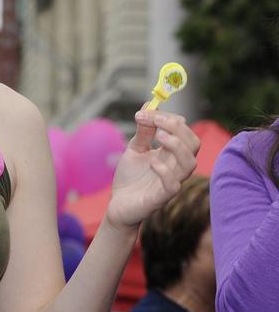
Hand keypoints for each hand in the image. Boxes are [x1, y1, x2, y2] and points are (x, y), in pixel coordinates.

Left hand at [105, 110, 199, 229]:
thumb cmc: (130, 178)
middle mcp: (175, 167)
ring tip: (159, 136)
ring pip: (190, 164)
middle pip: (193, 144)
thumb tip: (148, 106)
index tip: (146, 112)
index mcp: (171, 154)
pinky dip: (165, 171)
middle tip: (155, 121)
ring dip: (177, 146)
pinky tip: (152, 162)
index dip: (169, 118)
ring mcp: (170, 182)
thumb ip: (143, 131)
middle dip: (177, 127)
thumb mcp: (135, 149)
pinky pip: (173, 186)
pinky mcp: (160, 198)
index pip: (184, 131)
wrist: (118, 205)